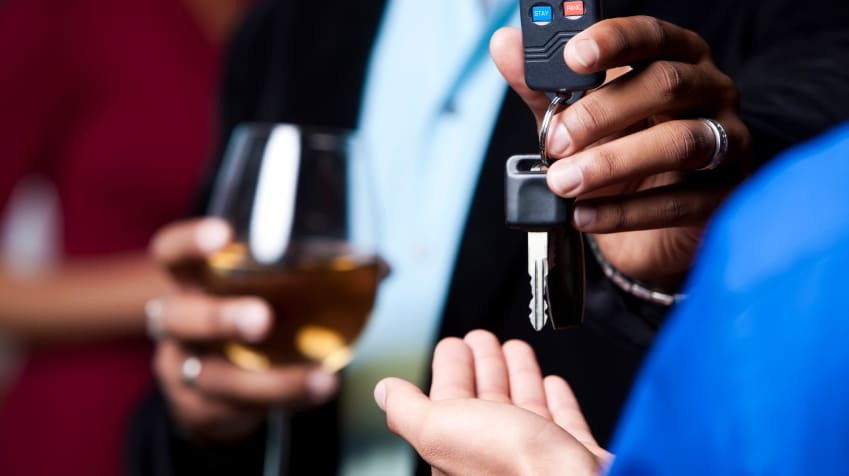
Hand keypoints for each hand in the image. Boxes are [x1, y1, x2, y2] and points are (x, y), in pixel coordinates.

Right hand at [147, 218, 338, 441]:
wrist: (209, 385)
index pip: (172, 253)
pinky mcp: (199, 408)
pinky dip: (283, 399)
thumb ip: (315, 273)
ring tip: (318, 378)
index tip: (224, 234)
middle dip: (220, 317)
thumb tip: (382, 267)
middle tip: (261, 319)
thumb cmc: (245, 317)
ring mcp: (182, 369)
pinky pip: (239, 408)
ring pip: (212, 376)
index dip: (191, 242)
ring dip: (267, 378)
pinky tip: (318, 390)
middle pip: (180, 316)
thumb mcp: (266, 290)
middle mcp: (176, 321)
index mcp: (190, 280)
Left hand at [374, 330, 610, 474]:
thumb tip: (383, 392)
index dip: (451, 369)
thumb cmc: (511, 464)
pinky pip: (563, 422)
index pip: (450, 401)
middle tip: (482, 337)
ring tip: (515, 348)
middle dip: (484, 366)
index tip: (454, 344)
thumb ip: (408, 410)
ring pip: (523, 407)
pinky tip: (553, 383)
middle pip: (487, 400)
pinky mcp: (575, 454)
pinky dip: (557, 399)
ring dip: (518, 374)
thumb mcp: (439, 429)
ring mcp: (538, 455)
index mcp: (460, 448)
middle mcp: (497, 453)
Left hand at [491, 17, 751, 289]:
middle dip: (602, 113)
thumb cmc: (618, 152)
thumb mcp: (574, 118)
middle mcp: (710, 91)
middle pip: (667, 84)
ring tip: (564, 182)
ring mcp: (727, 142)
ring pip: (680, 142)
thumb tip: (506, 46)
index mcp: (676, 58)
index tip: (571, 55)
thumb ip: (544, 85)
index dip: (614, 41)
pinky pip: (680, 202)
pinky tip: (584, 216)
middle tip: (555, 141)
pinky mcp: (724, 195)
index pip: (652, 35)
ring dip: (612, 163)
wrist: (647, 226)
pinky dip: (625, 212)